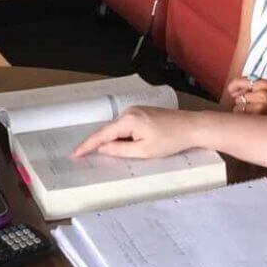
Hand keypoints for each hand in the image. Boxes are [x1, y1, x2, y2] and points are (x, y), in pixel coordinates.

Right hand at [72, 107, 198, 158]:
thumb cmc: (171, 140)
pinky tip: (126, 145)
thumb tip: (102, 149)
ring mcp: (136, 110)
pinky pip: (126, 126)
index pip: (102, 135)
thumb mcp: (144, 151)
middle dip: (98, 144)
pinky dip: (122, 136)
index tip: (75, 154)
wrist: (191, 127)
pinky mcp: (142, 113)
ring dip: (114, 141)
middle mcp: (129, 111)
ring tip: (112, 153)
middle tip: (84, 156)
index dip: (87, 145)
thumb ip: (120, 150)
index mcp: (128, 120)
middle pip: (108, 131)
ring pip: (117, 129)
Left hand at [224, 77, 266, 115]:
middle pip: (239, 96)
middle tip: (253, 105)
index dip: (233, 87)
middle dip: (242, 101)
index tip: (232, 91)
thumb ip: (252, 86)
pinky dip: (245, 119)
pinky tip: (254, 118)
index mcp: (265, 84)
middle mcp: (263, 93)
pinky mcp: (258, 117)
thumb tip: (232, 90)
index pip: (240, 81)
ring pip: (238, 107)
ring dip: (243, 111)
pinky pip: (241, 117)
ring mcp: (261, 106)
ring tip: (255, 112)